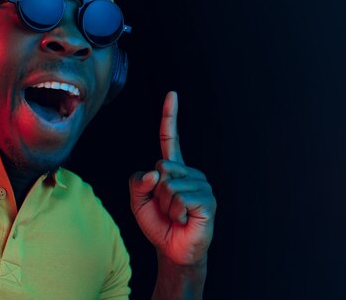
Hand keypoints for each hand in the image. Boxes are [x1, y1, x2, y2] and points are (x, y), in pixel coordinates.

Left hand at [128, 91, 215, 265]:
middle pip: (160, 168)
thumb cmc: (157, 223)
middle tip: (166, 208)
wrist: (172, 250)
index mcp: (173, 169)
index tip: (172, 94)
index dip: (170, 116)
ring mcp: (201, 185)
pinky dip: (175, 212)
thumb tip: (156, 173)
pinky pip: (179, 198)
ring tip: (175, 215)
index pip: (170, 138)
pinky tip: (184, 219)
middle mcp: (190, 173)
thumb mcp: (138, 201)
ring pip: (168, 185)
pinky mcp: (207, 201)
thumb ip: (137, 182)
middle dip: (155, 192)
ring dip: (165, 205)